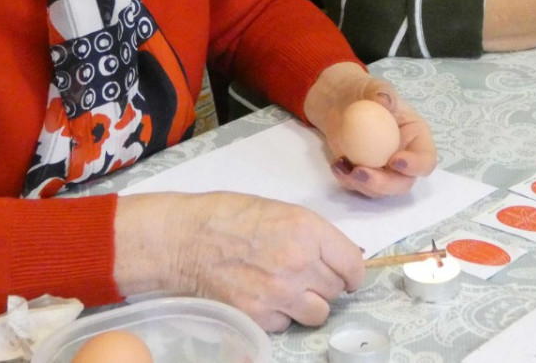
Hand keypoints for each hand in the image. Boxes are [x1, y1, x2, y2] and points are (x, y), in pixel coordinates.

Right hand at [114, 191, 363, 330]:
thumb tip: (338, 255)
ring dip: (307, 304)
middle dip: (325, 285)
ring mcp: (280, 293)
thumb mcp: (277, 210)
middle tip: (305, 276)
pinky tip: (263, 296)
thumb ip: (311, 234)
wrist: (182, 239)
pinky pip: (286, 324)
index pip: (353, 265)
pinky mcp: (259, 317)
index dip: (350, 271)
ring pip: (318, 313)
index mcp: (307, 229)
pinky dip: (279, 315)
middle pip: (336, 290)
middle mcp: (299, 263)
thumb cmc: (225, 216)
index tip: (345, 275)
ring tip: (287, 290)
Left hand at [303, 62, 437, 198]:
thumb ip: (382, 93)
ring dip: (361, 184)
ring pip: (379, 190)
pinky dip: (346, 180)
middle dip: (383, 184)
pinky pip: (358, 187)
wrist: (342, 102)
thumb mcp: (376, 87)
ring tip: (341, 165)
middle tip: (361, 173)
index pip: (426, 160)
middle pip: (403, 184)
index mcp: (417, 138)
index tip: (395, 160)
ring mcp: (384, 170)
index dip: (415, 166)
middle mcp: (404, 159)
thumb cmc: (367, 92)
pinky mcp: (364, 175)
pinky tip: (336, 165)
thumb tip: (385, 101)